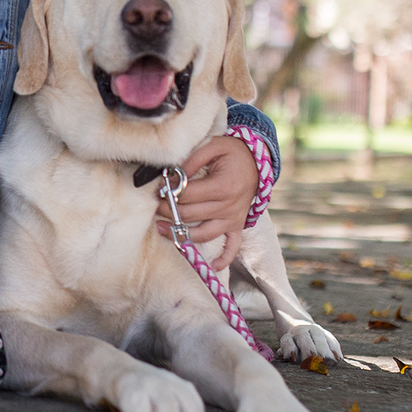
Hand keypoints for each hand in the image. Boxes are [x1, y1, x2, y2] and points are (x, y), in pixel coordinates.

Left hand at [154, 135, 258, 270]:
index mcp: (223, 186)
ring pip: (204, 233)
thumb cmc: (232, 152)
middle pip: (191, 215)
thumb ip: (192, 160)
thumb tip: (174, 175)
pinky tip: (212, 266)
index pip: (189, 195)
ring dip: (181, 234)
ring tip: (160, 228)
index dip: (169, 193)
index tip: (157, 190)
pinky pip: (233, 247)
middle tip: (154, 206)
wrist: (257, 161)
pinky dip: (224, 258)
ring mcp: (234, 218)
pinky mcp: (237, 225)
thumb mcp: (213, 145)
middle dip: (168, 211)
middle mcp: (229, 206)